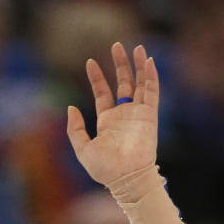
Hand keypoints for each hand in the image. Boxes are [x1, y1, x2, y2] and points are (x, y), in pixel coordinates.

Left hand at [65, 42, 158, 186]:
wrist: (126, 178)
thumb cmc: (105, 169)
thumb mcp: (82, 149)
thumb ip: (76, 129)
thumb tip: (71, 108)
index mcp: (107, 121)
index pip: (103, 93)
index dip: (97, 78)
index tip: (90, 62)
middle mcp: (123, 115)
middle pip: (123, 83)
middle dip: (120, 64)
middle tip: (116, 45)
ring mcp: (137, 114)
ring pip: (140, 84)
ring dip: (138, 65)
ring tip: (137, 47)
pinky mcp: (149, 116)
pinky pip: (152, 92)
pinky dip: (151, 76)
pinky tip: (148, 61)